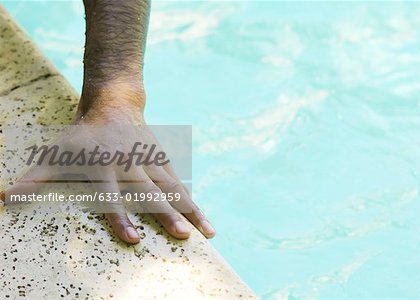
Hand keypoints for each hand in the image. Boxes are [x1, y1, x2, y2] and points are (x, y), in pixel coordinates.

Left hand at [1, 84, 215, 243]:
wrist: (114, 103)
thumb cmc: (82, 136)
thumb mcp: (55, 154)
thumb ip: (35, 179)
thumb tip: (5, 198)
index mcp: (105, 166)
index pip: (113, 195)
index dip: (122, 216)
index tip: (134, 238)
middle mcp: (132, 165)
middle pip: (151, 192)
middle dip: (167, 214)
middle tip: (182, 235)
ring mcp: (151, 163)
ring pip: (173, 189)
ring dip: (190, 211)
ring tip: (207, 233)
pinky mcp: (163, 162)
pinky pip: (180, 185)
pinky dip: (194, 203)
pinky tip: (205, 221)